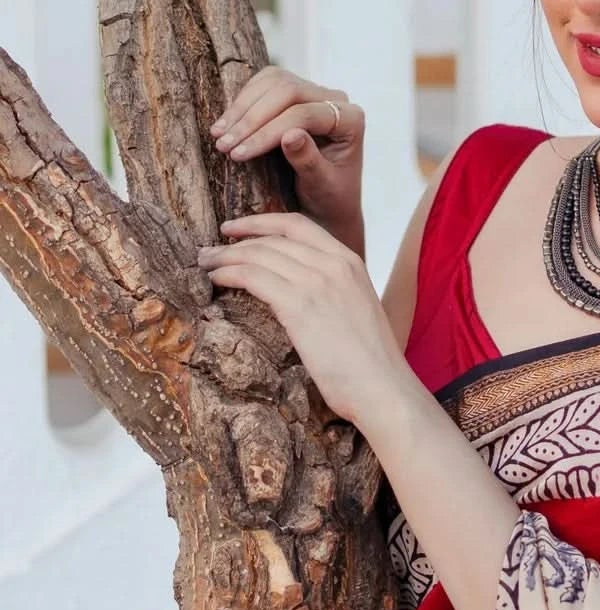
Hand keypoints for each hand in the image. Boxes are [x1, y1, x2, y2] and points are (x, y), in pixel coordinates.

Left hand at [196, 212, 409, 428]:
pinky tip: (217, 280)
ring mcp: (316, 282)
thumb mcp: (355, 311)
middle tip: (211, 251)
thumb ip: (333, 292)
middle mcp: (333, 264)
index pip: (298, 225)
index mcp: (350, 262)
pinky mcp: (299, 305)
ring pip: (258, 254)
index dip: (261, 222)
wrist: (384, 387)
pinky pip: (252, 276)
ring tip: (206, 264)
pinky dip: (229, 273)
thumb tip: (300, 295)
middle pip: (273, 238)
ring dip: (225, 257)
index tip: (237, 229)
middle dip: (236, 240)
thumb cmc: (371, 363)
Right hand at [211, 67, 364, 236]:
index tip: (240, 154)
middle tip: (223, 144)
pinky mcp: (294, 92)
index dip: (268, 132)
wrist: (329, 201)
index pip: (304, 114)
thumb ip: (309, 161)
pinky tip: (226, 123)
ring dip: (241, 107)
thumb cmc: (330, 198)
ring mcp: (314, 92)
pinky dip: (242, 101)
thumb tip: (290, 135)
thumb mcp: (321, 187)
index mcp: (351, 120)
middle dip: (251, 118)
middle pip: (287, 91)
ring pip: (273, 82)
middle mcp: (335, 99)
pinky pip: (265, 83)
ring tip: (218, 135)